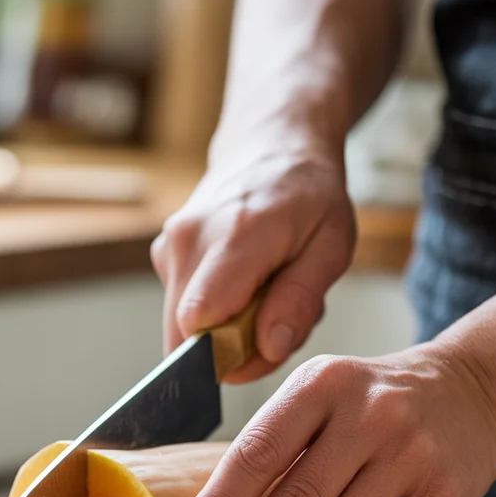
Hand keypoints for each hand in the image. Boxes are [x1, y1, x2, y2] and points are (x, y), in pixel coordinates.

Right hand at [150, 143, 354, 382]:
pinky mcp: (164, 255)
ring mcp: (169, 247)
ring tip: (263, 297)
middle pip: (185, 336)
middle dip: (228, 351)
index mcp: (234, 236)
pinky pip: (182, 309)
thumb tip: (268, 347)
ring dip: (224, 332)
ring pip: (183, 328)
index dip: (228, 353)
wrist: (271, 143)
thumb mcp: (331, 246)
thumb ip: (300, 300)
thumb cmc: (308, 194)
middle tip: (272, 325)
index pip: (199, 322)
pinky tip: (243, 287)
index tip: (264, 346)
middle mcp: (188, 241)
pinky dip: (214, 313)